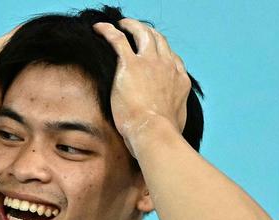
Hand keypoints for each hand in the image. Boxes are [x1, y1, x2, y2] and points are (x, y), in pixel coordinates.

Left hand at [93, 19, 190, 155]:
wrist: (154, 133)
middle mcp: (167, 66)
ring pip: (142, 33)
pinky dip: (108, 31)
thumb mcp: (176, 123)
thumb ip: (173, 115)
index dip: (162, 52)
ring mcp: (150, 63)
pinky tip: (99, 29)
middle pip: (159, 41)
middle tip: (138, 32)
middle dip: (148, 33)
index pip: (172, 58)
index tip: (154, 53)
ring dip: (131, 25)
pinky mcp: (130, 64)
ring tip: (122, 24)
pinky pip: (118, 39)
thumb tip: (168, 123)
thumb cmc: (162, 136)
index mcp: (179, 80)